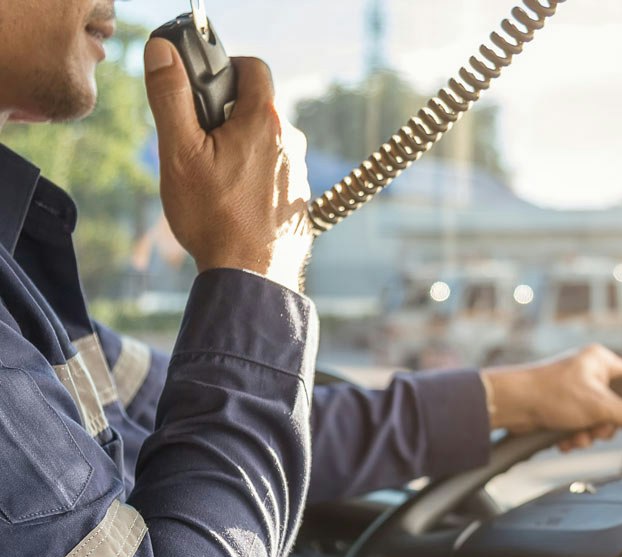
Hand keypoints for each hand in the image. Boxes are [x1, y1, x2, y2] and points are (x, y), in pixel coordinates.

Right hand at [143, 40, 312, 291]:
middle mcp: (291, 144)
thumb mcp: (180, 152)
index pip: (253, 67)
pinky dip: (254, 181)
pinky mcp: (298, 203)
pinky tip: (234, 205)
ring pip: (265, 146)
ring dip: (240, 152)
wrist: (250, 278)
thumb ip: (171, 96)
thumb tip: (162, 53)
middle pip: (257, 109)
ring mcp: (299, 176)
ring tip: (214, 182)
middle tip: (199, 146)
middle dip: (227, 118)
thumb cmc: (214, 217)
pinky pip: (273, 177)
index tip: (203, 92)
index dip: (225, 69)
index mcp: (266, 122)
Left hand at [482, 344, 621, 450]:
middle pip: (614, 408)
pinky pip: (577, 426)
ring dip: (586, 435)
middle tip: (591, 428)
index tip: (620, 419)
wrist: (511, 404)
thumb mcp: (599, 407)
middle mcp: (588, 373)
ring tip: (573, 436)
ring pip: (594, 421)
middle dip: (601, 427)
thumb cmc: (551, 394)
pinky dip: (572, 436)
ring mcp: (573, 391)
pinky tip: (563, 439)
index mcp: (601, 361)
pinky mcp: (559, 407)